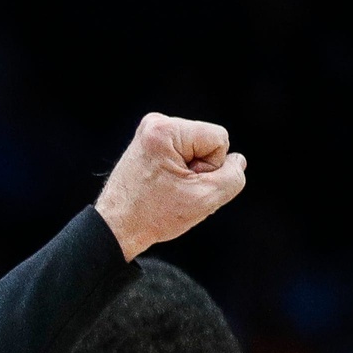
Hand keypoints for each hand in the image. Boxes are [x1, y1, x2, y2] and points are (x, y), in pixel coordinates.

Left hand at [95, 113, 247, 260]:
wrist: (116, 228)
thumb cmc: (152, 216)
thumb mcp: (205, 199)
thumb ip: (233, 176)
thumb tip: (237, 160)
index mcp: (165, 130)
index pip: (219, 139)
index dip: (211, 168)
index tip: (185, 184)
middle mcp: (155, 124)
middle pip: (208, 142)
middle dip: (200, 170)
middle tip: (175, 190)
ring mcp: (150, 133)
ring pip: (197, 149)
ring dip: (190, 173)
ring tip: (168, 189)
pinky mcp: (148, 144)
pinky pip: (183, 154)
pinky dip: (179, 172)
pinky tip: (164, 186)